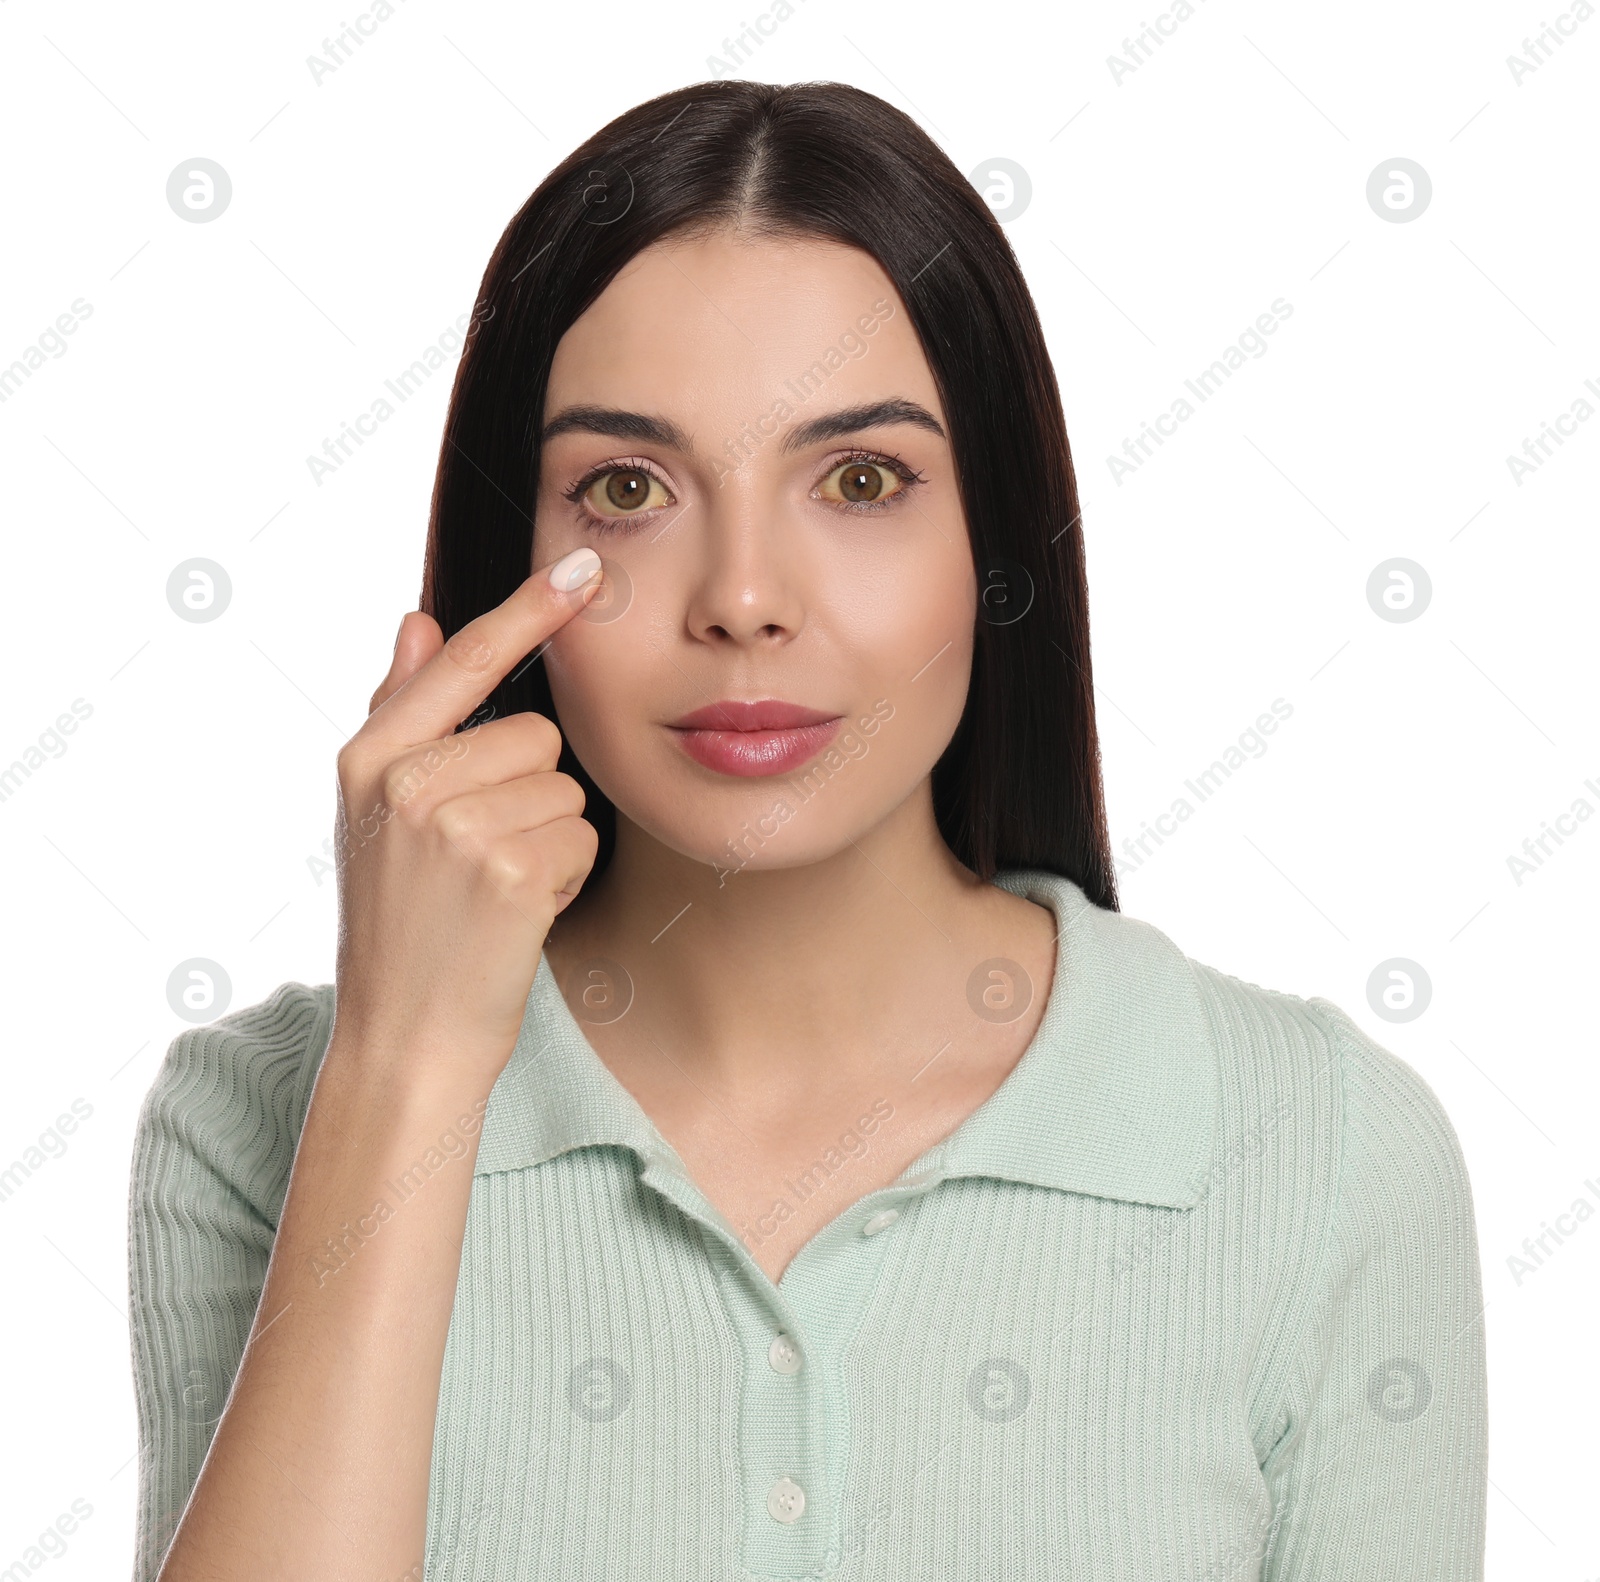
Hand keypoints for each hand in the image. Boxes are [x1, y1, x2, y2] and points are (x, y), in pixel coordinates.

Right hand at [329, 548, 605, 1078]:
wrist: (406, 1037)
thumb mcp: (373, 815)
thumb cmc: (401, 924)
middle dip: (529, 792)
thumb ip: (400, 713)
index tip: (584, 567)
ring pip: (565, 787)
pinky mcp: (511, 869)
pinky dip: (567, 875)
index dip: (528, 610)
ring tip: (496, 888)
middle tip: (481, 859)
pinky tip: (520, 912)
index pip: (463, 660)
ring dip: (551, 837)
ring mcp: (456, 825)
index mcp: (369, 759)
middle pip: (537, 734)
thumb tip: (415, 618)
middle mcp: (406, 782)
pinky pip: (582, 835)